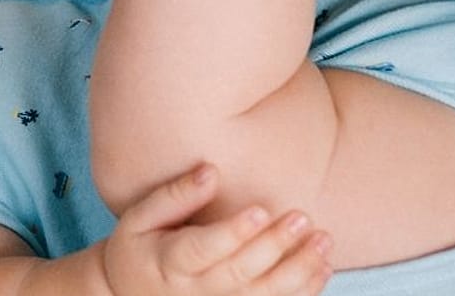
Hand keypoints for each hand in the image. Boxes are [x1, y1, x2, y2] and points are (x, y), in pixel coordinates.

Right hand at [99, 166, 331, 294]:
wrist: (130, 294)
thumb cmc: (138, 247)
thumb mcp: (139, 218)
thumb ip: (174, 195)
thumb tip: (211, 171)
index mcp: (169, 262)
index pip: (204, 249)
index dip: (233, 232)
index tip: (260, 210)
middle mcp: (197, 289)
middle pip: (240, 272)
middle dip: (274, 246)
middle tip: (301, 218)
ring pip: (264, 294)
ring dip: (298, 270)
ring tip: (324, 240)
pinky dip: (303, 290)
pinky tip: (324, 267)